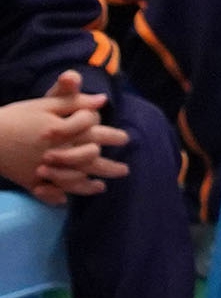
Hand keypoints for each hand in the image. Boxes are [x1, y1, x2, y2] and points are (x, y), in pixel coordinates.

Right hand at [0, 75, 128, 202]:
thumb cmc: (17, 117)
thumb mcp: (45, 104)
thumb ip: (74, 101)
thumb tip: (103, 100)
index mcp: (67, 132)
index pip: (97, 135)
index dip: (113, 136)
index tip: (125, 139)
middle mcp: (61, 152)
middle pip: (92, 161)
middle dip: (111, 166)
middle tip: (125, 170)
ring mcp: (48, 170)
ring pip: (76, 180)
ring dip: (92, 184)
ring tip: (104, 186)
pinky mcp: (33, 181)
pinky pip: (54, 192)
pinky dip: (65, 194)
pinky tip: (70, 197)